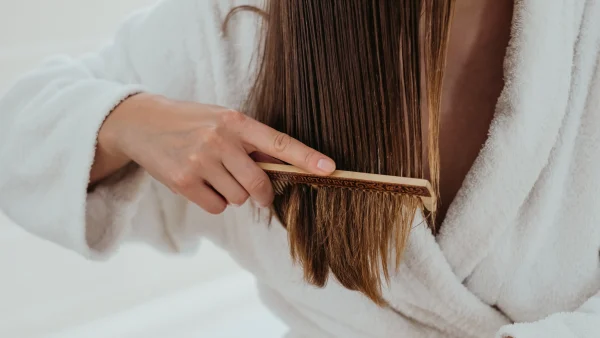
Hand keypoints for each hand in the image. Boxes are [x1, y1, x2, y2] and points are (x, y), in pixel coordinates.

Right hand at [96, 94, 335, 213]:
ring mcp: (201, 160)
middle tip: (255, 190)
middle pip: (258, 184)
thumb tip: (281, 166)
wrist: (143, 123)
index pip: (279, 142)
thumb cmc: (191, 122)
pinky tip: (200, 183)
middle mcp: (220, 140)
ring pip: (237, 198)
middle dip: (261, 193)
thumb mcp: (223, 120)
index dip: (306, 157)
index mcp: (236, 122)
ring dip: (232, 194)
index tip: (330, 168)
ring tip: (213, 174)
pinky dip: (213, 201)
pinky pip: (216, 207)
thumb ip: (251, 142)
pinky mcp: (184, 180)